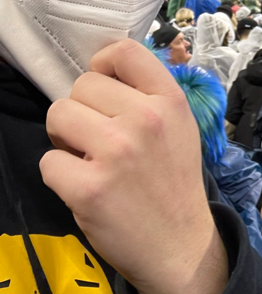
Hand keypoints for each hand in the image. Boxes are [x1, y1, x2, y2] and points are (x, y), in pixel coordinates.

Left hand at [40, 39, 227, 293]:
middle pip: (82, 84)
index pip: (123, 51)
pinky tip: (84, 185)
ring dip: (66, 137)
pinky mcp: (89, 188)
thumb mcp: (180, 124)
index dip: (102, 63)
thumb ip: (148, 94)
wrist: (180, 242)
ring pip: (58, 114)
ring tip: (88, 156)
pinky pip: (48, 161)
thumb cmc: (174, 178)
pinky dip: (60, 174)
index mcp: (170, 100)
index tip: (103, 85)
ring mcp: (117, 152)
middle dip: (83, 108)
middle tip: (98, 136)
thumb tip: (103, 70)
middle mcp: (146, 118)